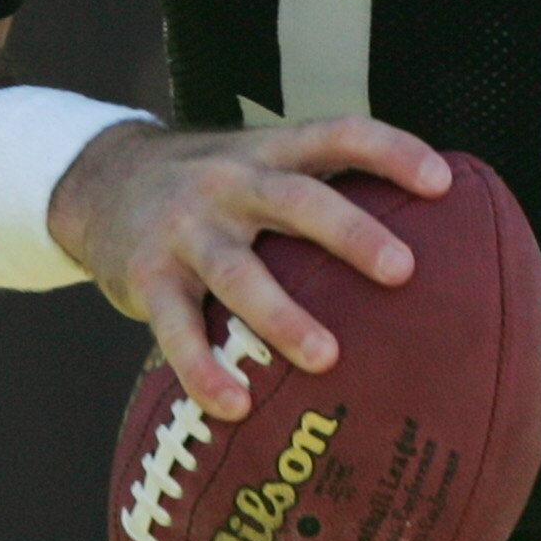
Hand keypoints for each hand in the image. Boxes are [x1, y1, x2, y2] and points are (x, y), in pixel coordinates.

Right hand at [49, 115, 450, 418]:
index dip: (392, 151)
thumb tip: (431, 235)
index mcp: (269, 152)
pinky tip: (234, 406)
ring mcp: (184, 229)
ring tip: (327, 357)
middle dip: (351, 233)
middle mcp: (228, 182)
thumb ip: (322, 188)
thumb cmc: (209, 188)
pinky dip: (203, 369)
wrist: (97, 180)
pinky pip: (176, 328)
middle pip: (296, 201)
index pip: (338, 134)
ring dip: (282, 316)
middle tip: (403, 271)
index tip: (443, 184)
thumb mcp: (258, 164)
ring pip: (238, 271)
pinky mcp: (146, 277)